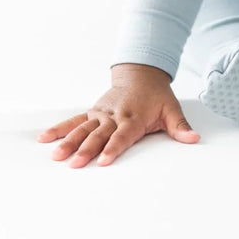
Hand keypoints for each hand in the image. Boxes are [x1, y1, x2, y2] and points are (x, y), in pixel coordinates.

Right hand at [37, 63, 199, 166]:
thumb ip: (180, 126)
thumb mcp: (171, 109)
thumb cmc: (156, 96)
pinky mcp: (92, 112)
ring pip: (83, 128)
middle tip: (75, 164)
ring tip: (56, 156)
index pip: (122, 135)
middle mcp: (114, 115)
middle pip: (99, 135)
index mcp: (133, 117)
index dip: (114, 148)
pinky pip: (74, 120)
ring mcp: (101, 113)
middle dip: (87, 149)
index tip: (104, 161)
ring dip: (69, 141)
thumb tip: (194, 138)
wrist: (141, 74)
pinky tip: (44, 138)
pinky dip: (59, 128)